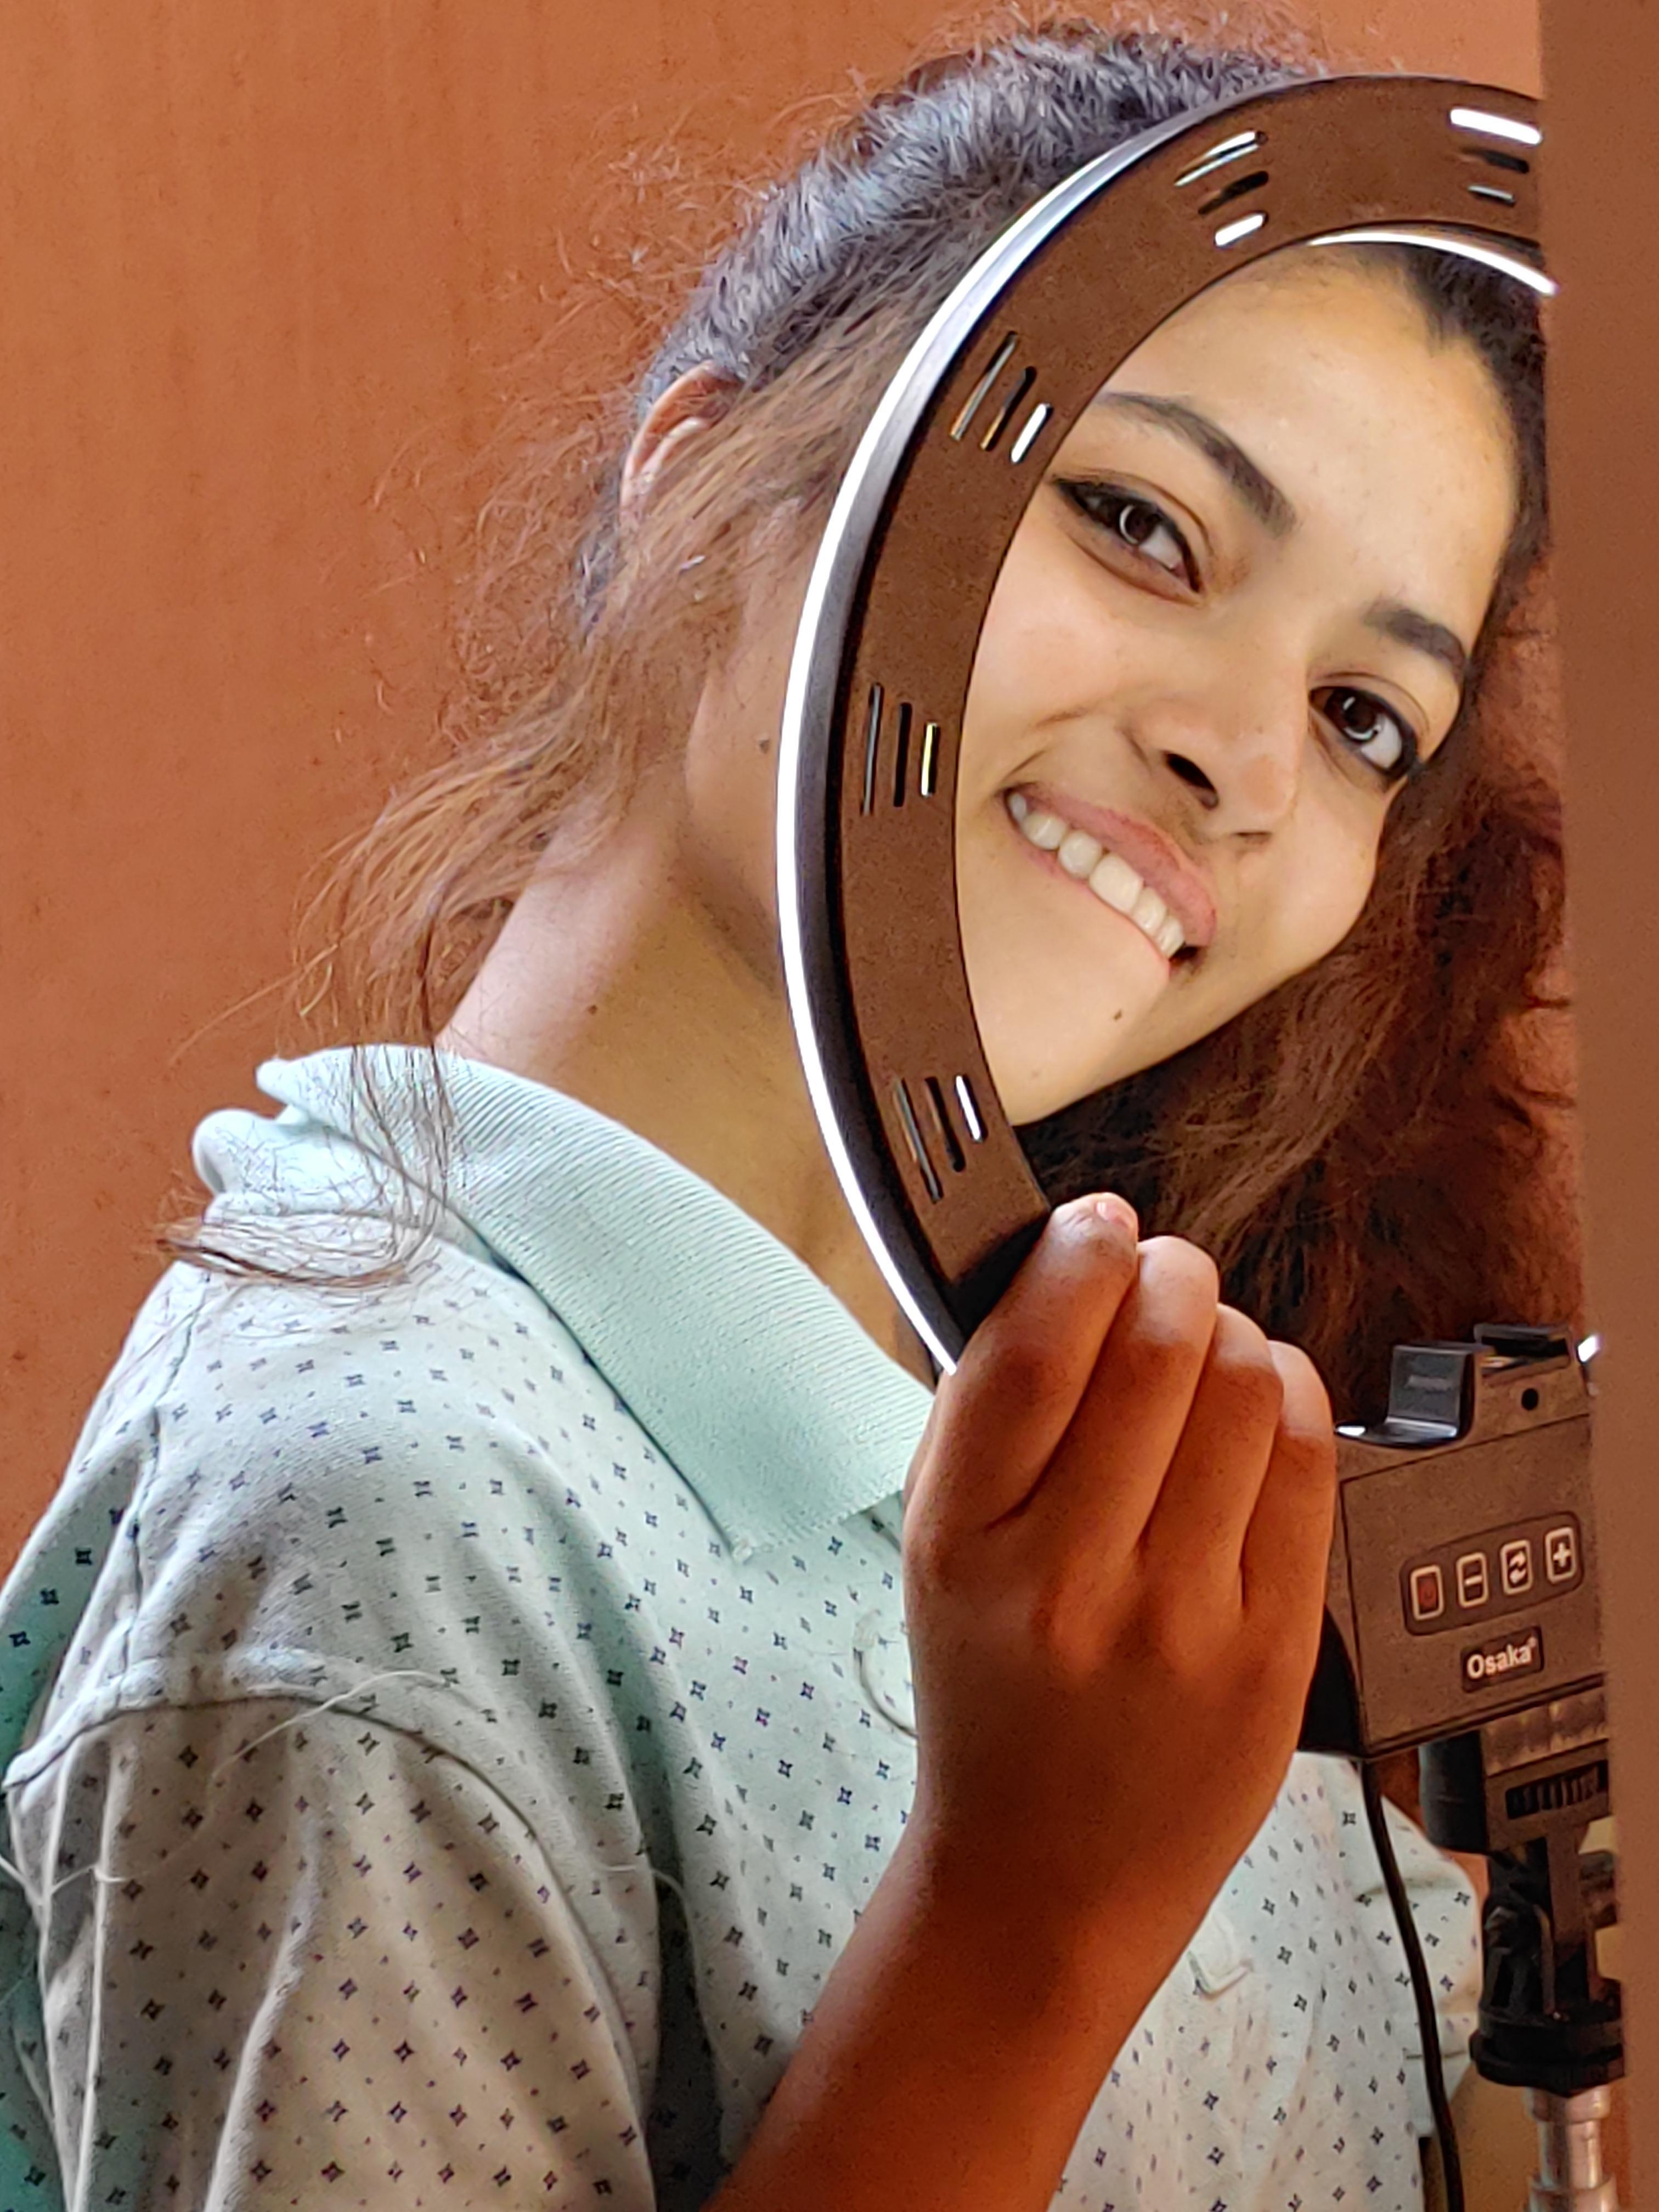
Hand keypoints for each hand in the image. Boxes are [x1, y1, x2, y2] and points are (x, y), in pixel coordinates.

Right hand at [901, 1195, 1335, 1978]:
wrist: (1043, 1878)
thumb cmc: (988, 1699)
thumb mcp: (933, 1553)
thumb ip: (982, 1416)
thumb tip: (1059, 1273)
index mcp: (962, 1542)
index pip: (1034, 1350)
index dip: (1078, 1254)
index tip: (1095, 1223)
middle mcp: (1069, 1577)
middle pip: (1158, 1348)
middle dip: (1171, 1274)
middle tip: (1164, 1274)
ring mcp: (1181, 1618)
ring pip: (1246, 1387)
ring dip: (1234, 1333)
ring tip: (1208, 1352)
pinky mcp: (1273, 1650)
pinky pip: (1306, 1464)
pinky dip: (1288, 1398)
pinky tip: (1257, 1408)